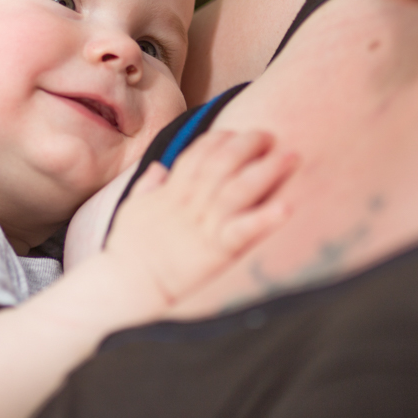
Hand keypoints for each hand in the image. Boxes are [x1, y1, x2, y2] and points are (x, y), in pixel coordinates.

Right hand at [104, 130, 294, 305]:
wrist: (126, 285)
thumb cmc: (128, 250)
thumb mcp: (133, 209)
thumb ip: (148, 185)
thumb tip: (159, 167)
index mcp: (172, 192)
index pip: (198, 153)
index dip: (221, 139)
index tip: (237, 132)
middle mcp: (190, 202)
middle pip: (223, 162)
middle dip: (248, 144)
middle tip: (270, 134)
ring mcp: (204, 225)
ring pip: (238, 188)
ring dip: (266, 170)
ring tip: (291, 156)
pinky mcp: (215, 251)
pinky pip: (243, 230)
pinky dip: (265, 218)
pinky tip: (287, 207)